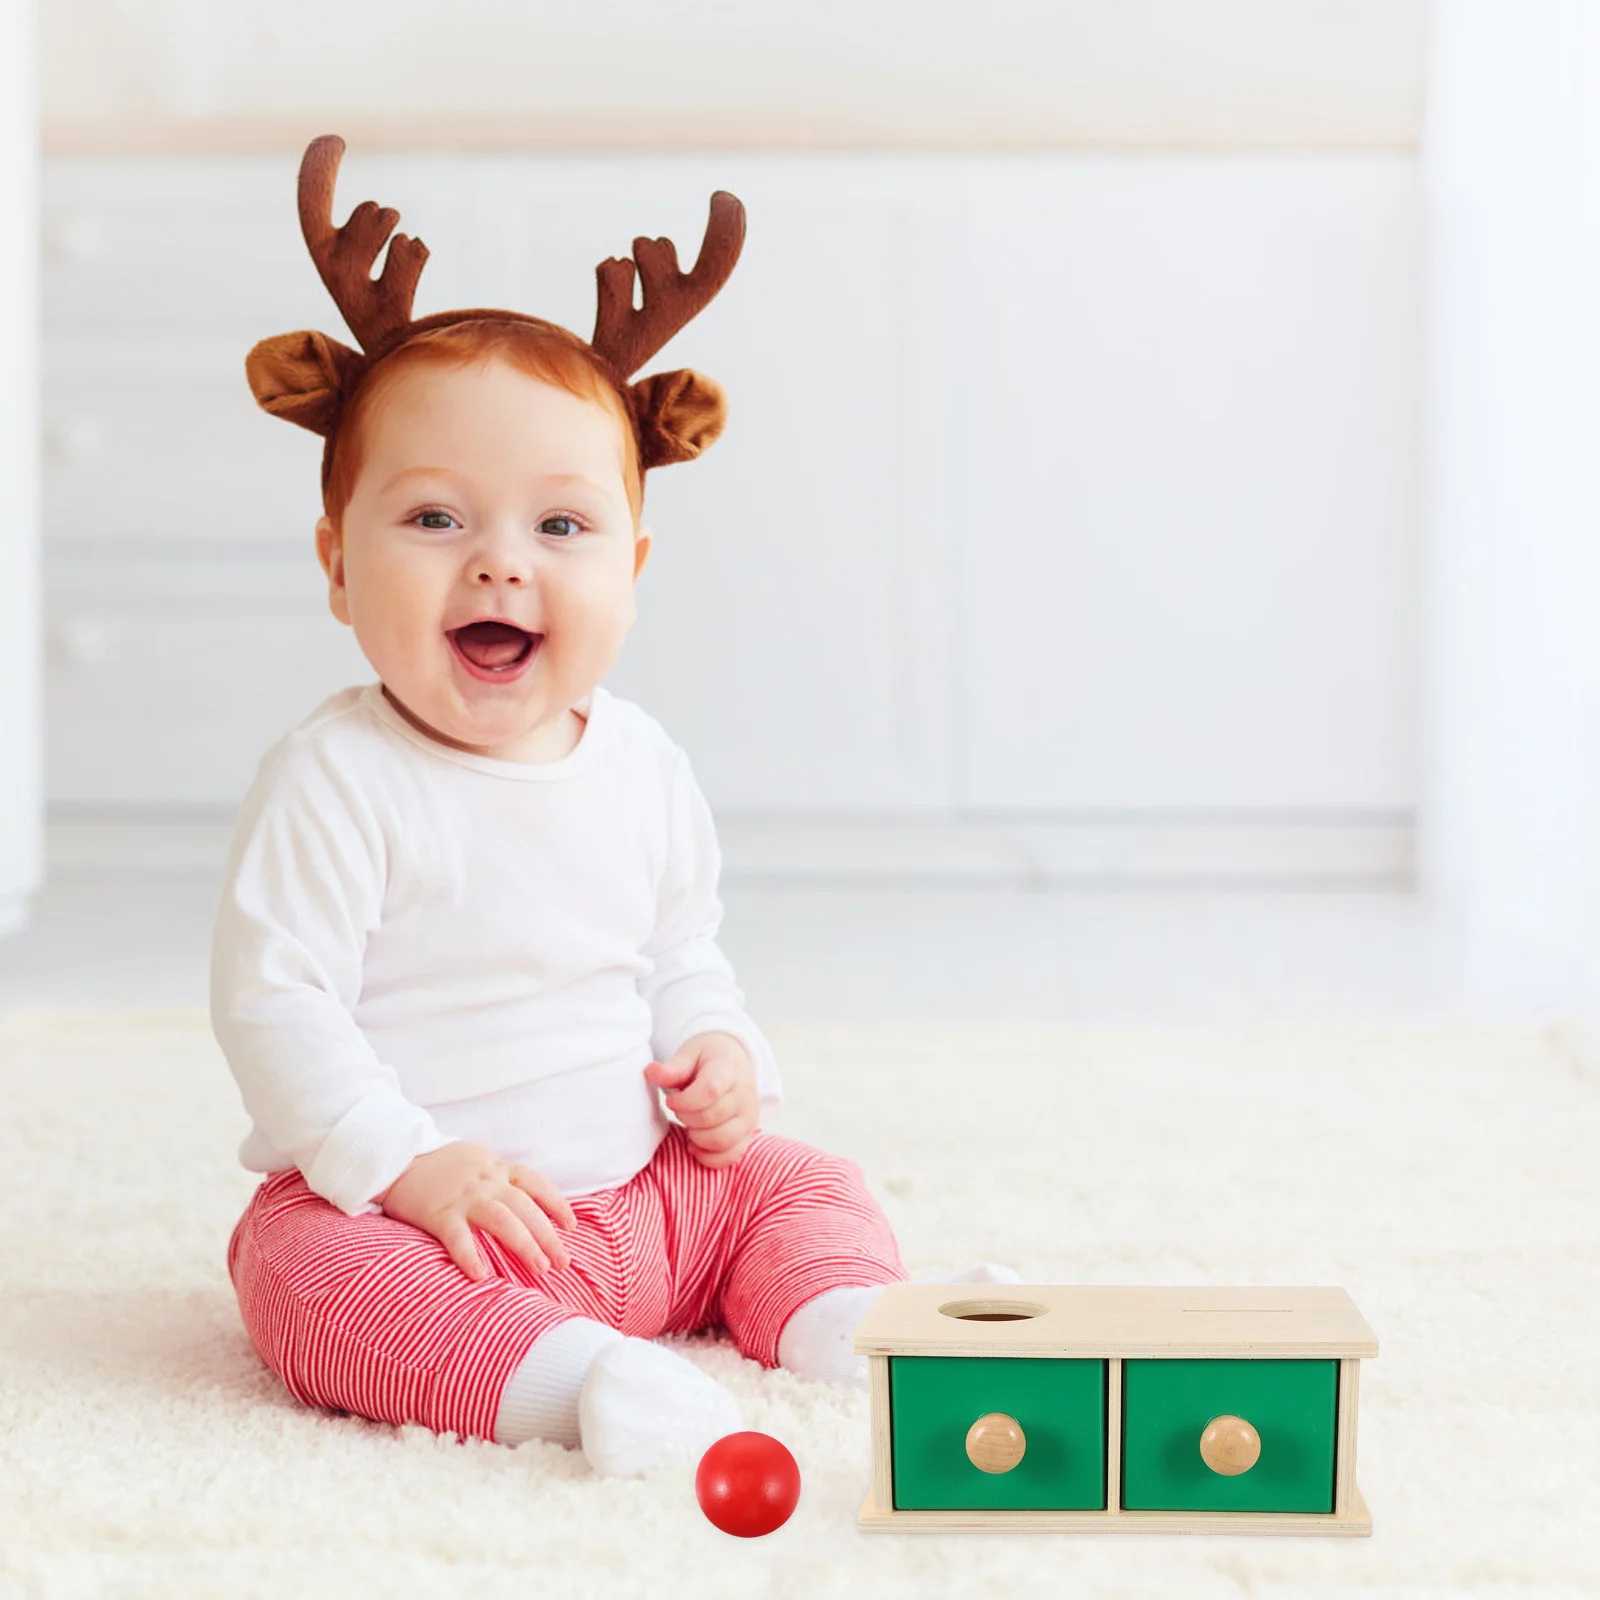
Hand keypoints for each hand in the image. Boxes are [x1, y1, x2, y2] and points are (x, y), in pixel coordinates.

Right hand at [374, 1140, 575, 1282]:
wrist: (397, 1155)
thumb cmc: (440, 1163)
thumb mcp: (477, 1159)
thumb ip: (499, 1176)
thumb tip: (523, 1200)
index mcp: (497, 1168)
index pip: (537, 1184)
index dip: (557, 1205)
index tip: (571, 1226)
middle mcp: (487, 1181)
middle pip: (526, 1208)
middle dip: (549, 1236)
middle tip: (563, 1263)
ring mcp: (464, 1197)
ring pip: (504, 1221)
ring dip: (525, 1245)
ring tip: (540, 1269)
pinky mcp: (438, 1214)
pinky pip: (458, 1238)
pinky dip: (470, 1257)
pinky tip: (481, 1276)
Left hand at [644, 1032, 758, 1168]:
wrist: (733, 1063)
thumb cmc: (707, 1059)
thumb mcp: (689, 1054)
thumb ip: (672, 1068)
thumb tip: (651, 1072)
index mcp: (729, 1069)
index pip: (710, 1090)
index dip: (685, 1101)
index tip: (671, 1100)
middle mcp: (744, 1094)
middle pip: (712, 1118)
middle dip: (686, 1117)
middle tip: (679, 1109)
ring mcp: (748, 1117)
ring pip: (721, 1140)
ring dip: (697, 1138)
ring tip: (689, 1124)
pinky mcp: (747, 1135)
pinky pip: (730, 1156)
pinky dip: (708, 1156)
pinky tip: (695, 1144)